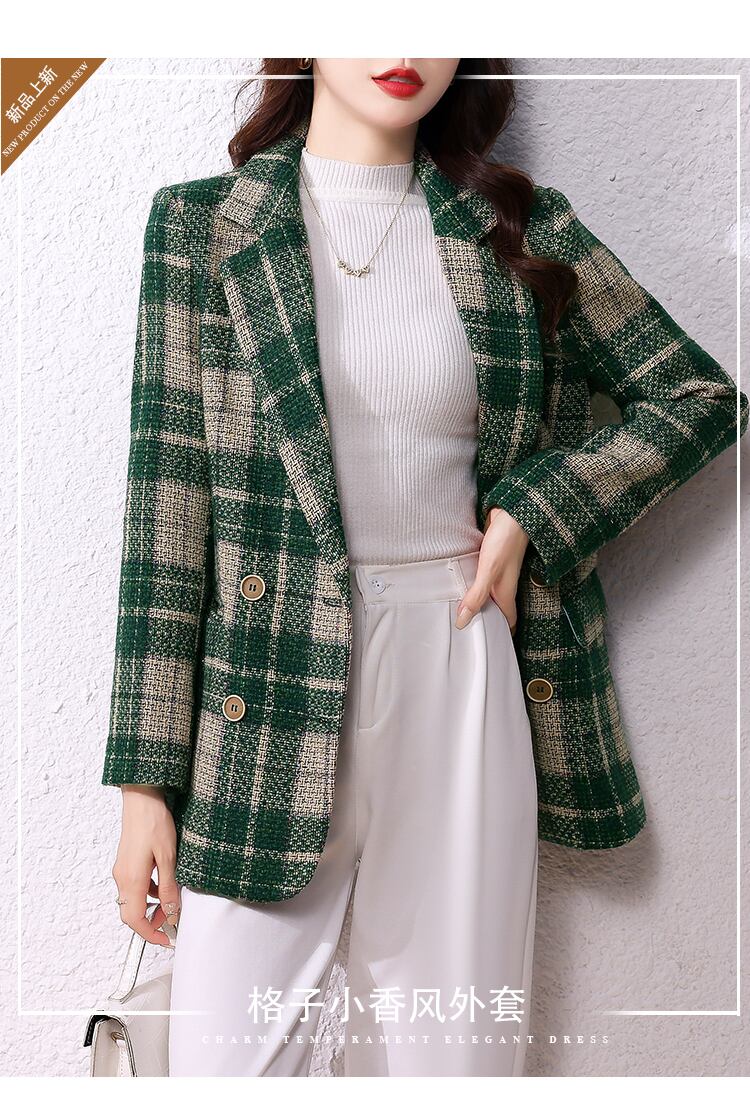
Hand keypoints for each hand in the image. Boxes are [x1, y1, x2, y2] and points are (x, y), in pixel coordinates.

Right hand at [111, 785, 180, 946]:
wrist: (141, 798)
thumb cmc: (154, 823)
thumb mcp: (168, 857)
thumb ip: (168, 887)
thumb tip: (170, 911)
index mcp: (132, 880)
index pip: (135, 920)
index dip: (150, 934)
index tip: (166, 939)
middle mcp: (122, 878)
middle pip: (131, 914)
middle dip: (151, 923)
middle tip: (171, 922)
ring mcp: (122, 870)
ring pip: (134, 900)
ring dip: (151, 907)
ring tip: (171, 902)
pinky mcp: (126, 863)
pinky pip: (135, 887)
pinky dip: (149, 892)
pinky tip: (163, 884)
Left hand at [455, 506, 529, 633]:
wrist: (512, 513)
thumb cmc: (506, 541)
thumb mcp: (489, 571)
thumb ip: (476, 596)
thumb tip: (462, 622)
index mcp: (506, 592)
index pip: (507, 621)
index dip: (501, 636)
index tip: (490, 648)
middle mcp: (503, 585)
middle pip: (496, 609)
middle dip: (486, 621)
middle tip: (467, 634)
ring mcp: (497, 572)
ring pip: (487, 594)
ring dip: (476, 602)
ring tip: (457, 613)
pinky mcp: (489, 560)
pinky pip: (480, 578)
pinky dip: (471, 585)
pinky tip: (458, 584)